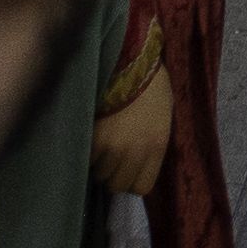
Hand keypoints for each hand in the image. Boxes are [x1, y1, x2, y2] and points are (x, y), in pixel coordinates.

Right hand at [90, 55, 177, 199]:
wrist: (131, 60)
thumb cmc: (150, 86)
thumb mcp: (161, 120)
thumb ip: (150, 146)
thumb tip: (134, 167)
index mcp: (157, 147)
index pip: (141, 187)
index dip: (130, 179)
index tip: (124, 168)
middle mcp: (136, 152)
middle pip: (116, 184)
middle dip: (112, 173)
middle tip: (109, 156)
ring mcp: (113, 146)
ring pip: (98, 173)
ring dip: (97, 161)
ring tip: (100, 141)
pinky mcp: (93, 136)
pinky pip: (86, 157)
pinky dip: (86, 150)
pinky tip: (91, 134)